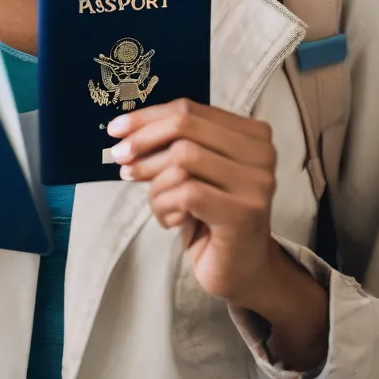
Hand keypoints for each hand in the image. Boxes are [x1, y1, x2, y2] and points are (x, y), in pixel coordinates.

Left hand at [107, 98, 277, 305]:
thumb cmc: (213, 217)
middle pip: (185, 126)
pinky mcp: (242, 212)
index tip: (117, 129)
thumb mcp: (196, 172)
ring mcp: (256, 183)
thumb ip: (176, 144)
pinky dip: (165, 206)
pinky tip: (170, 221)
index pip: (190, 108)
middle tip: (120, 159)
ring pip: (182, 158)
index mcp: (252, 134)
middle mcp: (261, 153)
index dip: (148, 116)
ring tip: (158, 204)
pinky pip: (185, 192)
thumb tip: (126, 129)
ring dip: (156, 183)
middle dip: (143, 141)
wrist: (244, 271)